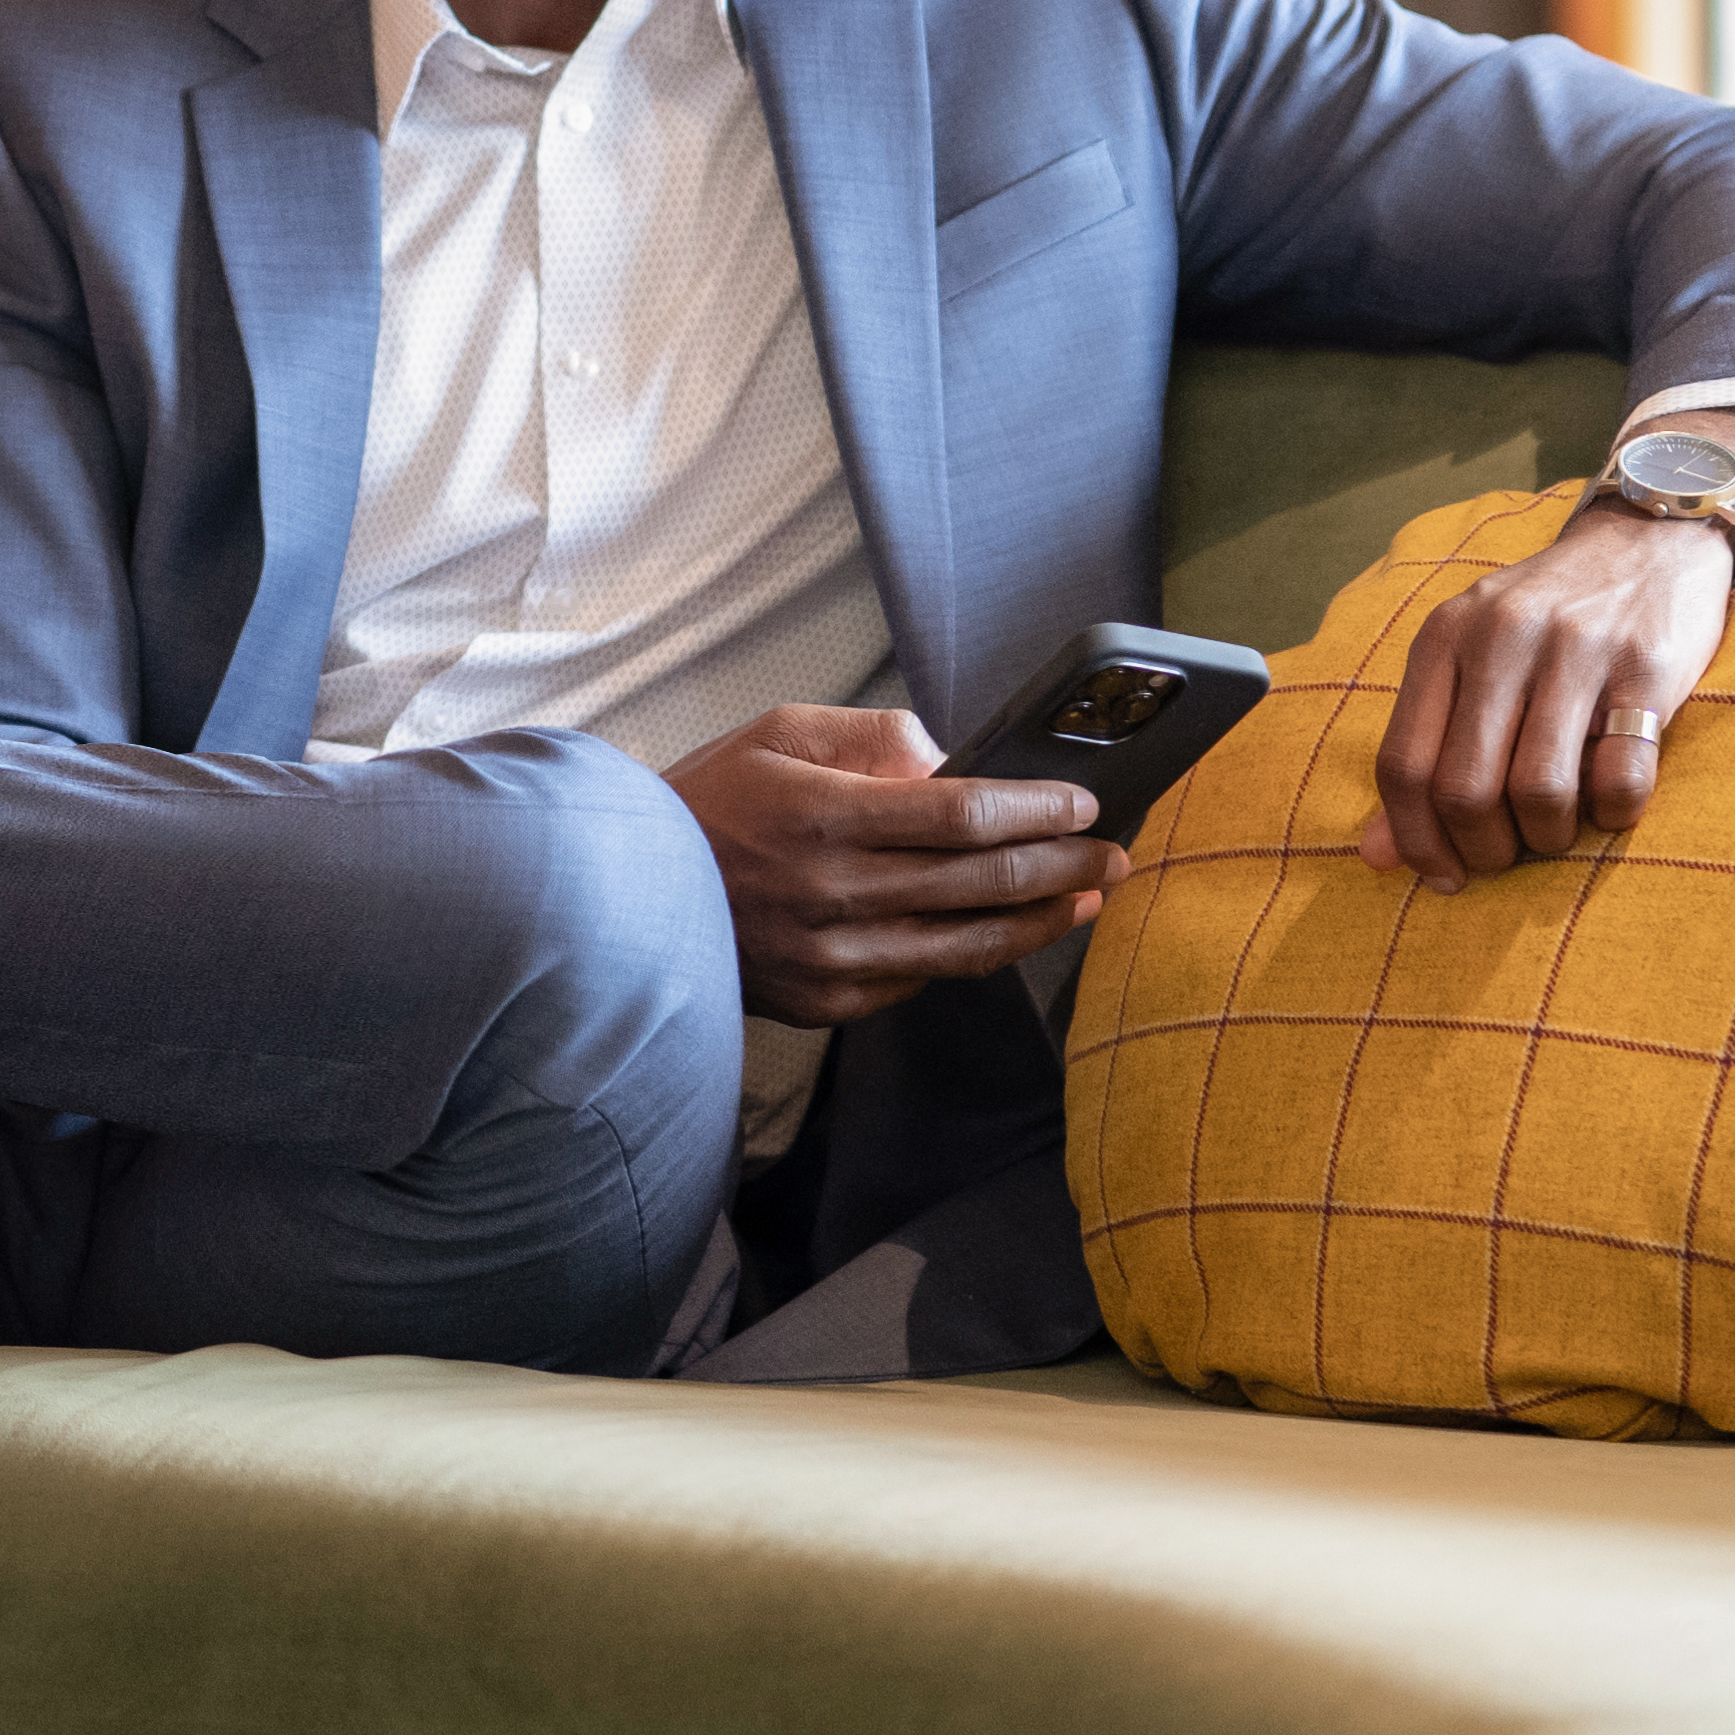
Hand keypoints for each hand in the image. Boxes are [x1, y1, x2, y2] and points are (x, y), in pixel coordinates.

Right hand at [668, 702, 1117, 1025]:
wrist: (621, 895)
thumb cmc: (705, 804)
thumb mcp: (777, 733)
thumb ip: (871, 737)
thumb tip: (949, 759)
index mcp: (823, 817)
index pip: (961, 815)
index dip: (1035, 810)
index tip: (1083, 804)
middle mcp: (833, 894)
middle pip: (981, 883)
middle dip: (1062, 866)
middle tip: (1114, 855)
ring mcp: (831, 959)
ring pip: (965, 946)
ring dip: (1038, 922)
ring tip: (1084, 900)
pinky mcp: (825, 1002)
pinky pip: (919, 979)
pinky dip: (969, 954)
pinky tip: (1004, 931)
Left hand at [1370, 503, 1734, 879]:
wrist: (1649, 541)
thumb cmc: (1547, 622)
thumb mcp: (1470, 663)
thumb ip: (1424, 750)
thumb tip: (1375, 857)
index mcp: (1443, 639)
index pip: (1403, 763)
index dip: (1415, 837)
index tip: (1441, 875)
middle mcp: (1501, 639)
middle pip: (1464, 788)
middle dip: (1483, 849)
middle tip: (1505, 857)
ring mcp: (1576, 650)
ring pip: (1538, 791)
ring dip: (1547, 838)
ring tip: (1555, 831)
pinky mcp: (1646, 668)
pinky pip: (1621, 777)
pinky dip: (1614, 814)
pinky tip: (1611, 804)